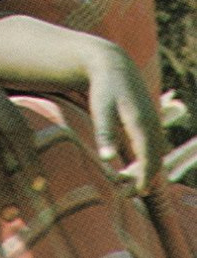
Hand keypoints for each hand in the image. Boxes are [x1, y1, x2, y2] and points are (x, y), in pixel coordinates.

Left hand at [86, 40, 163, 193]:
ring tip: (128, 183)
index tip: (136, 194)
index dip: (144, 179)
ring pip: (157, 153)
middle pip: (156, 160)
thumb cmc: (104, 88)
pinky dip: (148, 159)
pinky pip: (154, 145)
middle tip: (127, 193)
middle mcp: (152, 124)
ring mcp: (154, 121)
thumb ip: (105, 134)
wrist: (113, 64)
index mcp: (141, 124)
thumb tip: (107, 159)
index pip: (149, 160)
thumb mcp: (100, 109)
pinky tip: (134, 166)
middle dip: (145, 179)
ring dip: (147, 170)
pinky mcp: (150, 119)